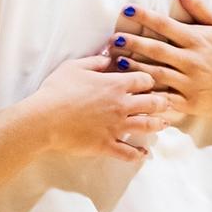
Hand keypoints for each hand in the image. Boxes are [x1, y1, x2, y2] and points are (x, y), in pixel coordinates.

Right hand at [23, 54, 168, 161]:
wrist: (45, 119)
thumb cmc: (57, 90)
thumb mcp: (74, 67)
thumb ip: (95, 62)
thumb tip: (109, 58)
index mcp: (115, 85)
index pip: (144, 80)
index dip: (149, 80)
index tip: (149, 82)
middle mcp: (122, 105)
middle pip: (153, 103)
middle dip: (162, 102)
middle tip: (165, 103)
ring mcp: (117, 127)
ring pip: (147, 126)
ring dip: (158, 124)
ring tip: (164, 124)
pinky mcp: (107, 145)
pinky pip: (129, 152)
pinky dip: (139, 154)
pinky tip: (144, 153)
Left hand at [109, 0, 211, 119]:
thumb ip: (198, 7)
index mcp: (197, 40)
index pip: (167, 25)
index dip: (146, 16)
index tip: (127, 8)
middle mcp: (193, 60)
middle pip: (158, 50)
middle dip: (133, 43)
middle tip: (113, 38)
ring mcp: (191, 82)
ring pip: (157, 74)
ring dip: (135, 67)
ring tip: (116, 60)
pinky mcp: (190, 102)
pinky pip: (165, 99)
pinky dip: (149, 95)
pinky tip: (132, 90)